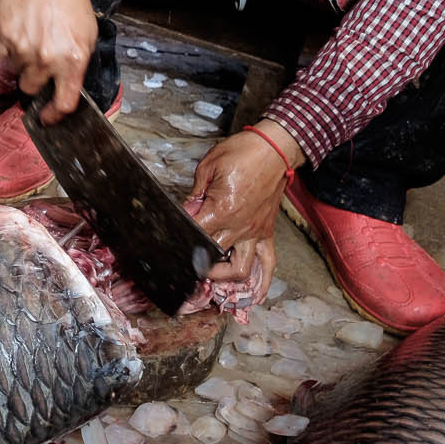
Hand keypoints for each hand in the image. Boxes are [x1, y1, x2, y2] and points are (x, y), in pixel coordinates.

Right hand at [0, 0, 96, 121]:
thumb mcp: (87, 32)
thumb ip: (78, 62)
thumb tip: (67, 85)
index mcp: (72, 60)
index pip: (64, 102)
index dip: (54, 115)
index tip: (48, 117)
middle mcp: (46, 58)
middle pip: (31, 88)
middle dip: (34, 79)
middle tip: (37, 60)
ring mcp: (22, 48)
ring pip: (14, 70)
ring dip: (19, 60)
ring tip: (29, 36)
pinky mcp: (2, 36)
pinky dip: (2, 47)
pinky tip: (13, 32)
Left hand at [188, 118, 303, 300]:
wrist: (274, 148)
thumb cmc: (243, 153)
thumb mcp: (208, 168)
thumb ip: (195, 196)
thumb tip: (185, 213)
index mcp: (222, 211)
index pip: (195, 235)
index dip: (180, 238)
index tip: (170, 239)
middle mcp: (240, 227)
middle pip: (213, 258)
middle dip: (196, 263)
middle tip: (185, 263)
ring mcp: (255, 233)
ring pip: (240, 270)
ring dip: (224, 279)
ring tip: (210, 280)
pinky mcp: (267, 233)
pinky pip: (268, 263)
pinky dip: (261, 282)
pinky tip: (253, 295)